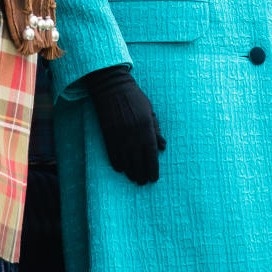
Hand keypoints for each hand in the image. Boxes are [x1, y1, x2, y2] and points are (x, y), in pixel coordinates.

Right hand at [82, 66, 165, 183]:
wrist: (112, 89)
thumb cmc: (135, 98)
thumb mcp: (150, 111)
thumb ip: (156, 130)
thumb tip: (163, 147)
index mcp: (146, 128)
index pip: (151, 154)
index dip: (153, 168)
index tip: (154, 178)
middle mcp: (133, 135)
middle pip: (138, 162)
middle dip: (142, 174)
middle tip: (144, 182)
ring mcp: (119, 137)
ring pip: (125, 162)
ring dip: (130, 172)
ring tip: (134, 178)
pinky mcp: (108, 136)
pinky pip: (113, 156)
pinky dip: (117, 164)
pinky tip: (121, 169)